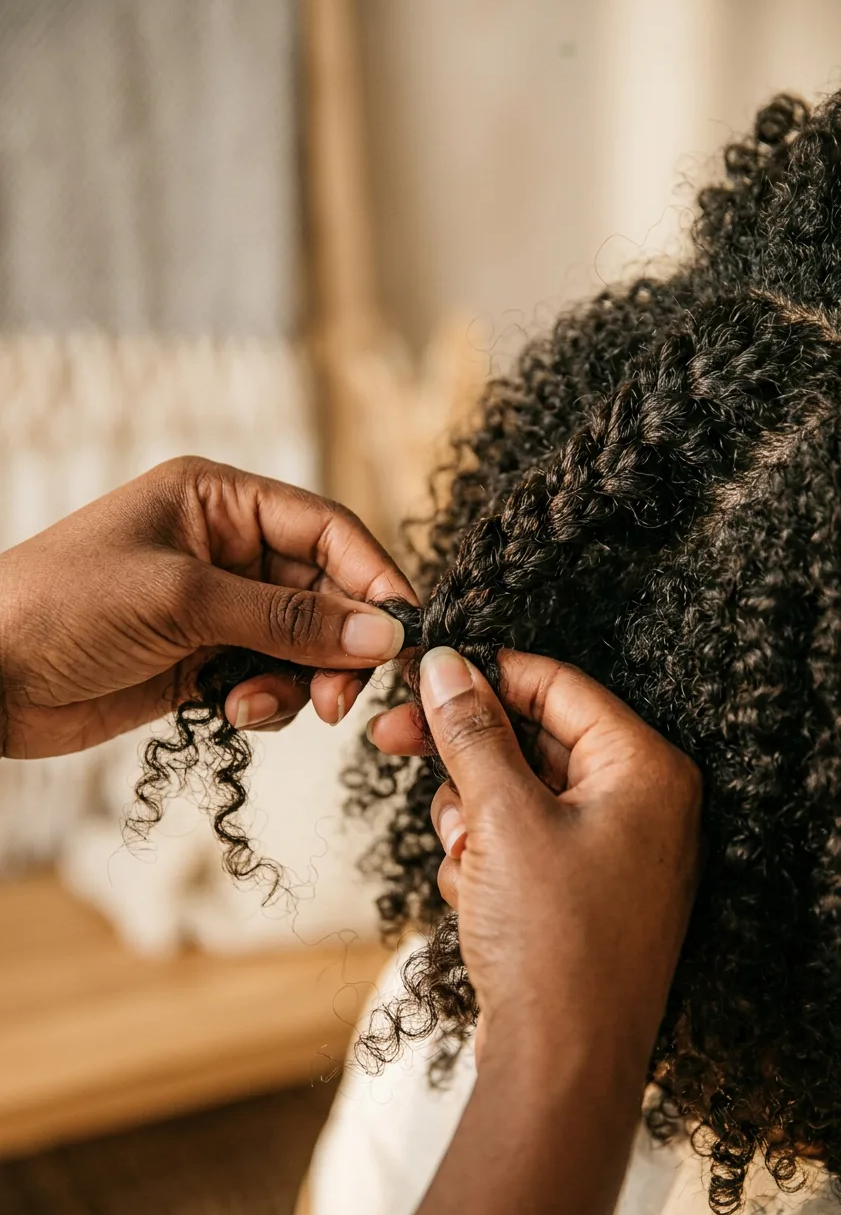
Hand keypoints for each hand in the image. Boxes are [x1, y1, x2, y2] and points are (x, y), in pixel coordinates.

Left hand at [0, 457, 414, 758]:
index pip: (327, 531)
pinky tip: (232, 712)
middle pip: (325, 593)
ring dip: (300, 681)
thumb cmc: (63, 606)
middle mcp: (226, 549)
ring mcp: (215, 607)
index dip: (372, 577)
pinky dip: (266, 701)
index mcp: (220, 501)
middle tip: (339, 698)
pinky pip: (268, 678)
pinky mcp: (202, 660)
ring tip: (262, 708)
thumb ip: (288, 621)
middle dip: (338, 645)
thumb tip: (384, 634)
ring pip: (302, 644)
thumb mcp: (183, 601)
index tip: (404, 633)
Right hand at [369, 647, 701, 1066]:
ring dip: (471, 817)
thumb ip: (471, 733)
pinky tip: (475, 897)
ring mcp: (613, 851)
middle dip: (465, 756)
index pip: (556, 686)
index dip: (483, 674)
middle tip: (390, 738)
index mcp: (645, 770)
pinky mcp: (583, 891)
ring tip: (464, 857)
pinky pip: (519, 841)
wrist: (561, 1068)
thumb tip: (446, 664)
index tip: (419, 672)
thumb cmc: (554, 943)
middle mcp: (640, 804)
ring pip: (515, 792)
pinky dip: (485, 859)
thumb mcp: (502, 818)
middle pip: (532, 738)